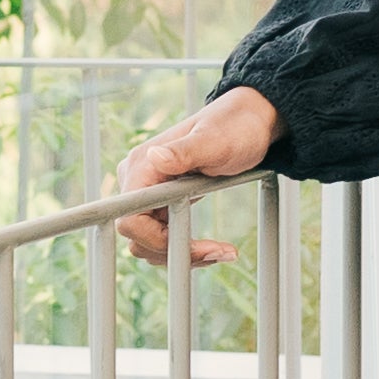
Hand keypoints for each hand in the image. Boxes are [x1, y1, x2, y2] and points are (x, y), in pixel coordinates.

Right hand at [110, 83, 281, 264]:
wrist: (248, 123)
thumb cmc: (234, 127)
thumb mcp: (215, 141)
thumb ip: (185, 151)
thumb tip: (156, 157)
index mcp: (143, 166)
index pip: (130, 220)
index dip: (158, 241)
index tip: (199, 247)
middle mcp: (138, 180)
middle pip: (138, 237)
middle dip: (176, 252)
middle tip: (220, 252)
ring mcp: (148, 192)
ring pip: (149, 243)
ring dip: (182, 255)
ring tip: (222, 251)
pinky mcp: (161, 202)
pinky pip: (161, 236)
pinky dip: (185, 247)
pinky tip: (215, 247)